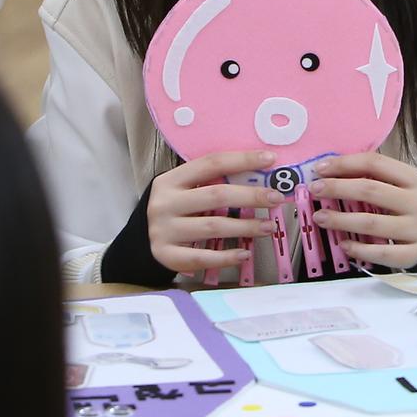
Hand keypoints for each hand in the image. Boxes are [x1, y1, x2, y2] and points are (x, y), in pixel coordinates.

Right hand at [149, 150, 285, 281]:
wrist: (140, 239)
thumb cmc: (173, 209)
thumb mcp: (183, 189)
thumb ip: (211, 182)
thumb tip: (259, 177)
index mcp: (171, 179)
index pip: (211, 163)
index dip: (242, 159)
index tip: (270, 159)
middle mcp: (165, 203)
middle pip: (216, 195)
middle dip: (250, 196)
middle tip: (276, 198)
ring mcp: (163, 230)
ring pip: (212, 226)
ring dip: (245, 227)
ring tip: (269, 227)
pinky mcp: (166, 255)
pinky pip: (200, 257)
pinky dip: (225, 256)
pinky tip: (244, 253)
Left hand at [309, 153, 416, 269]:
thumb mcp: (408, 186)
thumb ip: (380, 179)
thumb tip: (334, 172)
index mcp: (416, 179)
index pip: (376, 164)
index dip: (345, 164)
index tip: (320, 168)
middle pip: (371, 190)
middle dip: (337, 188)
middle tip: (314, 189)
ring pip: (372, 223)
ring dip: (341, 219)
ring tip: (320, 217)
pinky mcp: (414, 254)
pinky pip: (381, 252)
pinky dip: (359, 249)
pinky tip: (344, 244)